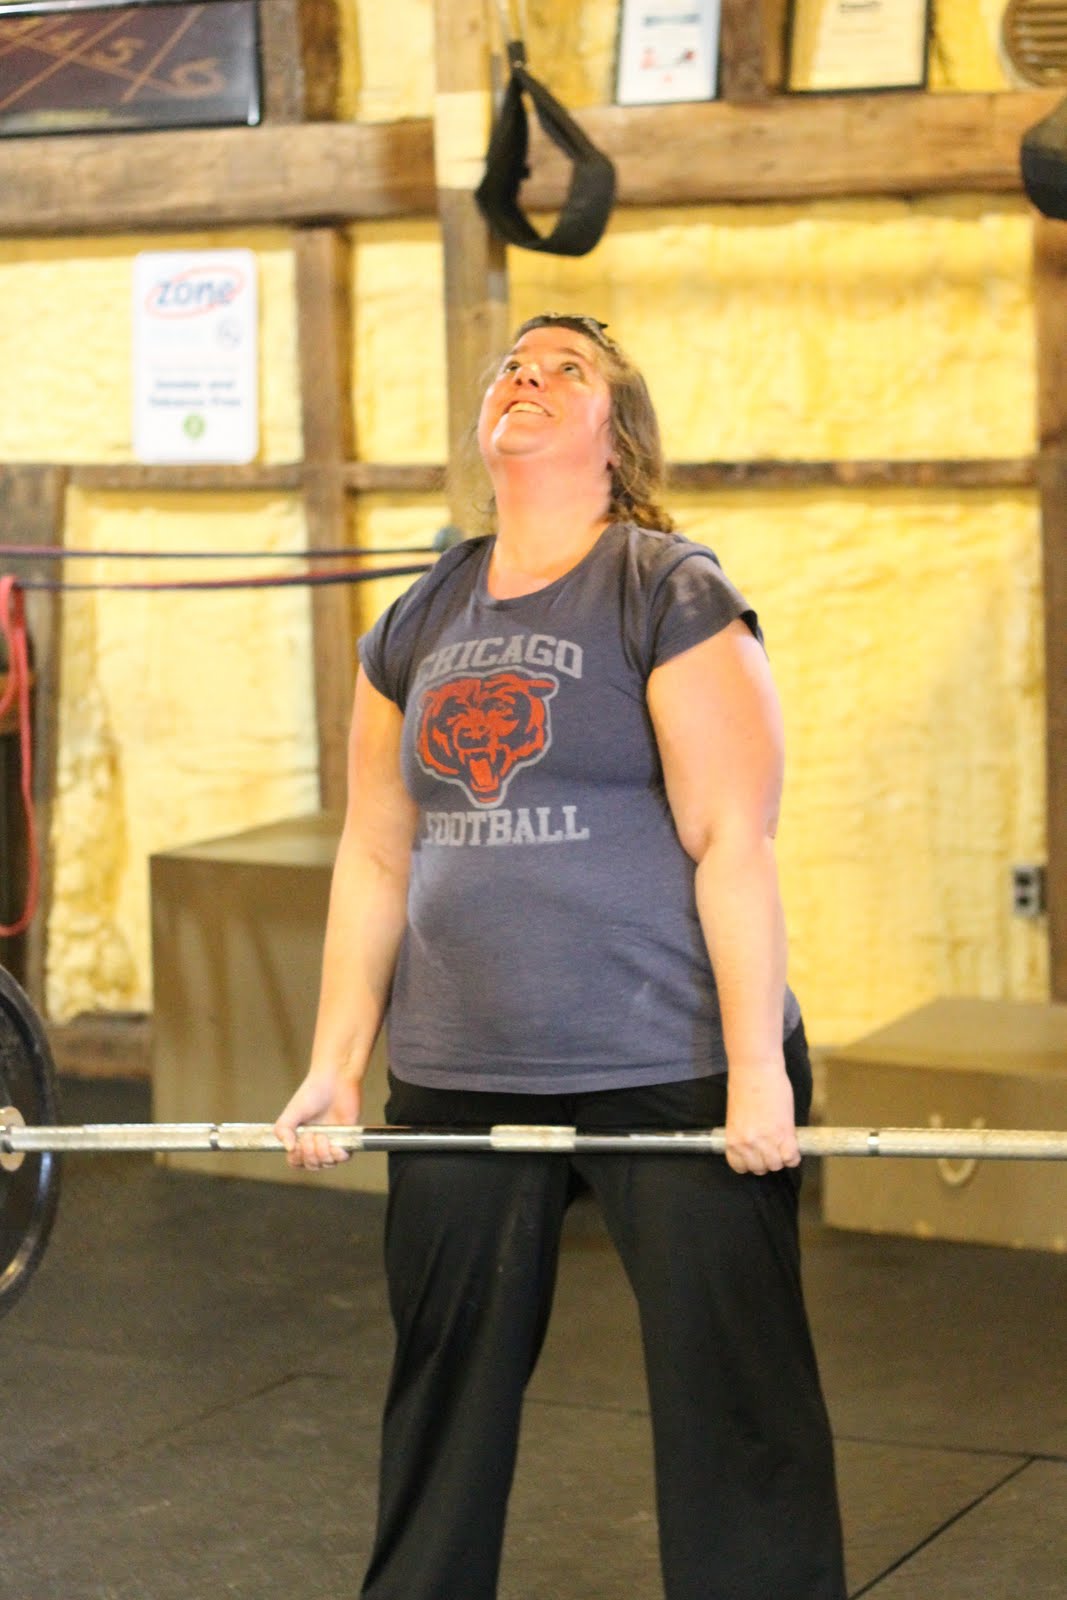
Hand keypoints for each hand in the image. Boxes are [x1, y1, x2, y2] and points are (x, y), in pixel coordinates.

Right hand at [273, 1073, 361, 1170]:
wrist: (335, 1080)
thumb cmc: (313, 1092)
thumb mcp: (291, 1112)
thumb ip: (283, 1130)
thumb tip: (288, 1149)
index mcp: (301, 1137)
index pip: (296, 1161)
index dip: (296, 1158)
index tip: (297, 1145)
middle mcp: (316, 1142)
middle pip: (311, 1165)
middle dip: (309, 1154)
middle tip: (311, 1135)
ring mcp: (332, 1141)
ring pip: (327, 1164)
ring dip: (322, 1153)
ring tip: (322, 1136)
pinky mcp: (346, 1138)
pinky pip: (343, 1158)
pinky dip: (338, 1156)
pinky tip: (335, 1145)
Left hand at [724, 1059, 799, 1175]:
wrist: (755, 1068)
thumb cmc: (744, 1085)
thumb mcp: (737, 1116)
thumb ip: (743, 1134)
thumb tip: (754, 1145)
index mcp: (732, 1139)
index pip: (740, 1167)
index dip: (750, 1162)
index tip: (757, 1155)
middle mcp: (747, 1144)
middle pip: (760, 1168)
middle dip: (767, 1160)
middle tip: (772, 1147)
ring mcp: (766, 1141)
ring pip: (776, 1165)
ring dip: (781, 1158)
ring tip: (782, 1144)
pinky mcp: (784, 1134)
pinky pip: (791, 1158)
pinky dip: (794, 1156)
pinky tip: (793, 1145)